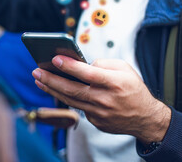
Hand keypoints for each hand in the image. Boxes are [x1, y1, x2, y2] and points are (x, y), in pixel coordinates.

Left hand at [32, 56, 170, 144]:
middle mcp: (105, 99)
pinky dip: (66, 98)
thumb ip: (103, 64)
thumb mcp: (125, 69)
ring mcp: (99, 113)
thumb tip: (82, 64)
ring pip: (70, 100)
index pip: (87, 74)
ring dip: (51, 89)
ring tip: (38, 80)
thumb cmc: (133, 89)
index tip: (54, 59)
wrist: (145, 118)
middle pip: (72, 89)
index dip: (70, 66)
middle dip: (51, 80)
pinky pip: (78, 107)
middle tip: (36, 71)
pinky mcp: (96, 121)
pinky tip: (56, 90)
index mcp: (114, 83)